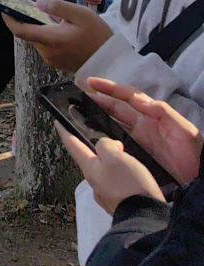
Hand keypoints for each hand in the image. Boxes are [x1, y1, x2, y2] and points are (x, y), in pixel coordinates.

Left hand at [3, 0, 111, 71]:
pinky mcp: (57, 64)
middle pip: (30, 34)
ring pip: (38, 40)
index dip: (9, 20)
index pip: (21, 31)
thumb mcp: (80, 14)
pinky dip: (48, 37)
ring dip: (42, 29)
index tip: (4, 9)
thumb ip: (58, 7)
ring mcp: (52, 60)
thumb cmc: (97, 34)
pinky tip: (64, 32)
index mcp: (50, 40)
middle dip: (31, 21)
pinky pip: (46, 47)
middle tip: (45, 10)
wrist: (112, 59)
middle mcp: (47, 52)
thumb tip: (37, 4)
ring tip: (60, 22)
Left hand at [55, 124, 164, 213]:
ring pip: (104, 171)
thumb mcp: (115, 157)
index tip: (57, 120)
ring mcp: (106, 195)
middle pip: (90, 159)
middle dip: (94, 147)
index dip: (65, 131)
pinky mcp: (120, 203)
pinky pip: (116, 182)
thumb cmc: (129, 186)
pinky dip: (120, 173)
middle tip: (102, 136)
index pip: (72, 145)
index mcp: (90, 169)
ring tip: (122, 154)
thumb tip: (108, 146)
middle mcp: (94, 183)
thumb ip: (105, 145)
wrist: (146, 219)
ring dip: (110, 161)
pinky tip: (131, 173)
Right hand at [85, 78, 203, 185]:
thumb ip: (161, 111)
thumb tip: (137, 100)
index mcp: (150, 116)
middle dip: (95, 102)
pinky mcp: (134, 158)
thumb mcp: (182, 128)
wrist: (197, 183)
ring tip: (76, 116)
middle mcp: (141, 127)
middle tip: (74, 99)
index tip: (90, 82)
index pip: (126, 97)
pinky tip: (89, 142)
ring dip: (94, 120)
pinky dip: (101, 142)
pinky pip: (114, 147)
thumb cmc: (192, 152)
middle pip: (113, 110)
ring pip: (110, 127)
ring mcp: (136, 143)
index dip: (108, 88)